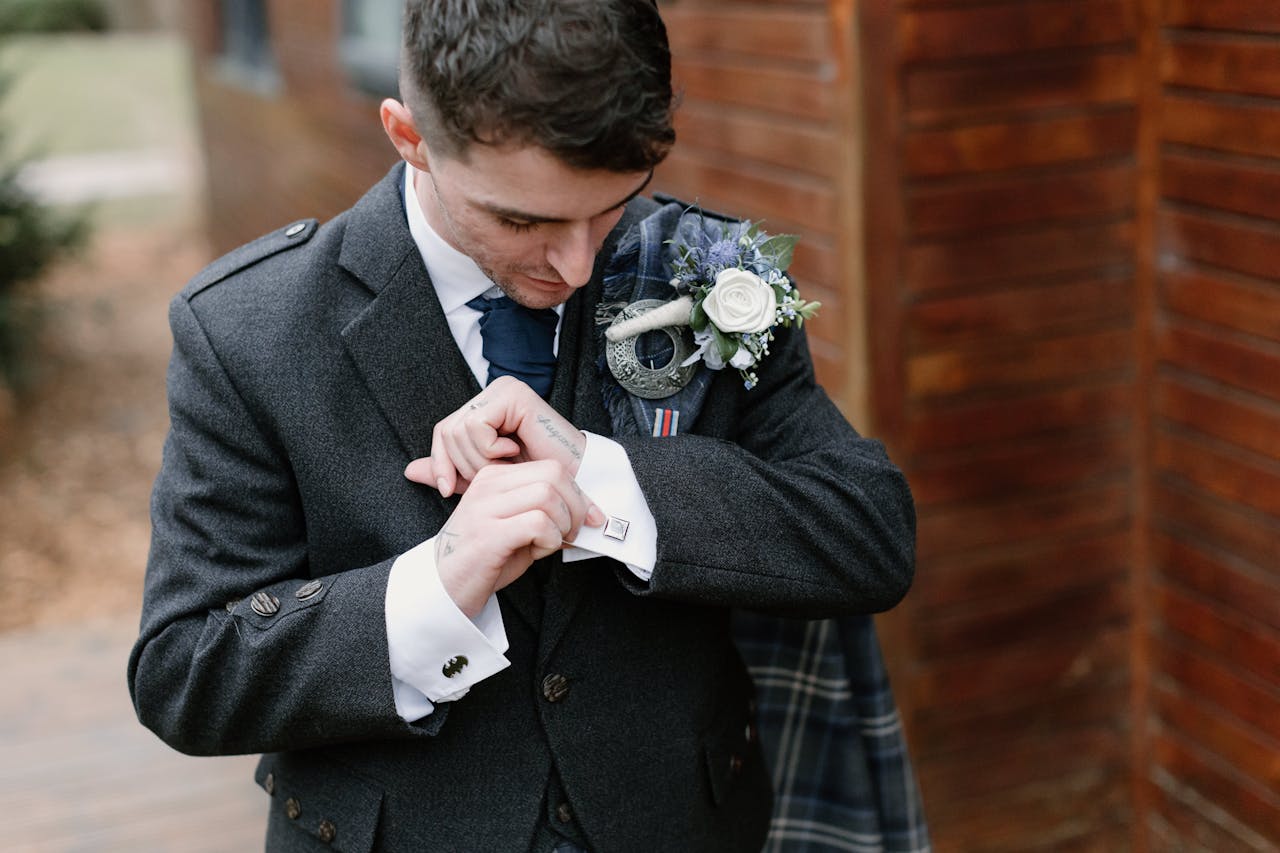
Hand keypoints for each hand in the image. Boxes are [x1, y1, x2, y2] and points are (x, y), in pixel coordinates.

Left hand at [406, 376, 588, 497]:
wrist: (571, 487)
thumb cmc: (534, 483)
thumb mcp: (482, 478)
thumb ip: (450, 471)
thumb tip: (410, 471)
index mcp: (485, 408)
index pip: (443, 432)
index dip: (440, 463)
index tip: (447, 491)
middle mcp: (493, 393)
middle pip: (447, 431)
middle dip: (465, 465)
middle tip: (494, 475)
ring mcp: (503, 390)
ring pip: (459, 430)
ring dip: (480, 460)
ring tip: (507, 465)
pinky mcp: (512, 394)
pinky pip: (476, 425)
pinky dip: (489, 449)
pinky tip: (513, 451)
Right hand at [430, 460, 602, 616]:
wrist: (446, 587)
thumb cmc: (485, 559)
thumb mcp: (516, 525)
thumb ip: (544, 510)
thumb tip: (588, 511)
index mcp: (494, 478)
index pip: (550, 467)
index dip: (577, 493)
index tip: (587, 517)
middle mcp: (487, 486)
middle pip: (553, 475)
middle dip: (576, 505)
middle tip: (572, 531)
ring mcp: (485, 509)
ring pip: (547, 496)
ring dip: (562, 524)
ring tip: (549, 542)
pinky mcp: (488, 535)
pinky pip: (537, 523)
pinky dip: (549, 540)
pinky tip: (537, 551)